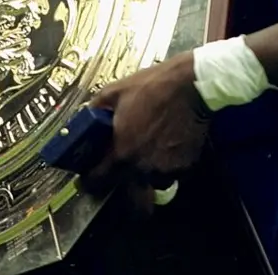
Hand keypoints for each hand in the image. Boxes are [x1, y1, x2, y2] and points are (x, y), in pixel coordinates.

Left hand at [84, 53, 210, 194]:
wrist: (191, 85)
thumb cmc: (151, 86)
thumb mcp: (115, 90)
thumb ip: (96, 109)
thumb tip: (86, 119)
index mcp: (122, 151)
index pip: (98, 180)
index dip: (89, 180)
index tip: (87, 178)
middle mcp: (142, 168)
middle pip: (126, 192)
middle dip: (121, 183)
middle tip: (121, 168)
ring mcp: (166, 170)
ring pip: (150, 183)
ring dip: (146, 173)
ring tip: (148, 151)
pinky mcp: (185, 167)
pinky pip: (170, 174)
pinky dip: (166, 165)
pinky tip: (167, 145)